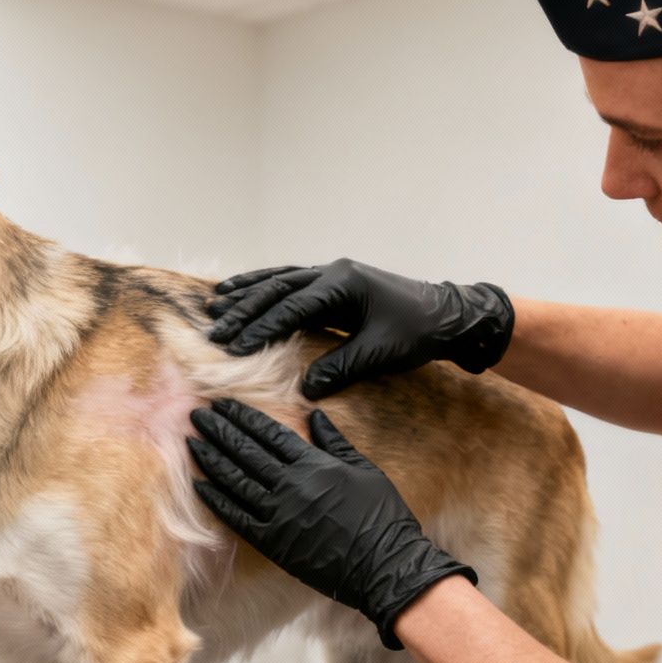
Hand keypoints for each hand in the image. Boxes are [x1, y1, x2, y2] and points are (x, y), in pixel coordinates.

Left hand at [187, 398, 473, 648]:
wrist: (385, 566)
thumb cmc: (382, 517)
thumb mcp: (364, 470)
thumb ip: (334, 442)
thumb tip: (313, 414)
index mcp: (316, 464)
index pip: (270, 433)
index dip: (243, 417)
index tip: (223, 404)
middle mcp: (293, 486)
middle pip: (246, 452)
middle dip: (219, 431)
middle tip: (195, 416)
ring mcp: (280, 515)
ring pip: (235, 481)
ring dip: (211, 460)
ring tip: (191, 442)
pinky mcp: (273, 543)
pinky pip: (237, 517)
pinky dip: (216, 500)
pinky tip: (198, 485)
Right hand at [205, 259, 514, 399]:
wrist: (447, 315)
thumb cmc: (417, 332)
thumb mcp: (380, 353)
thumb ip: (341, 367)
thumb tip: (306, 389)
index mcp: (344, 283)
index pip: (293, 305)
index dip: (263, 326)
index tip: (236, 346)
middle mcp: (333, 273)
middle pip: (278, 288)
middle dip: (244, 310)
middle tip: (215, 330)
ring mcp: (332, 275)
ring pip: (280, 281)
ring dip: (247, 294)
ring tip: (215, 304)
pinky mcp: (333, 285)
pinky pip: (290, 284)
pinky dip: (264, 290)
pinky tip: (244, 294)